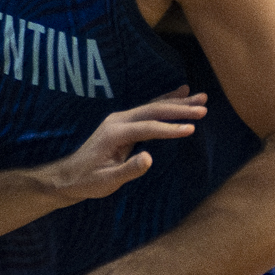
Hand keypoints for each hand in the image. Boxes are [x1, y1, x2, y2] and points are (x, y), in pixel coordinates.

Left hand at [43, 88, 204, 202]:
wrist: (70, 176)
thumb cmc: (89, 181)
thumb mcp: (107, 181)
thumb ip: (128, 170)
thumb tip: (149, 159)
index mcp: (114, 134)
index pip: (148, 128)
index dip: (170, 129)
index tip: (192, 129)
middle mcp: (117, 121)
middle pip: (153, 110)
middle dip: (180, 109)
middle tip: (203, 107)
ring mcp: (120, 119)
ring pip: (152, 106)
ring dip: (177, 102)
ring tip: (200, 96)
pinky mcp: (123, 121)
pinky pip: (148, 109)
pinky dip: (165, 101)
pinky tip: (179, 94)